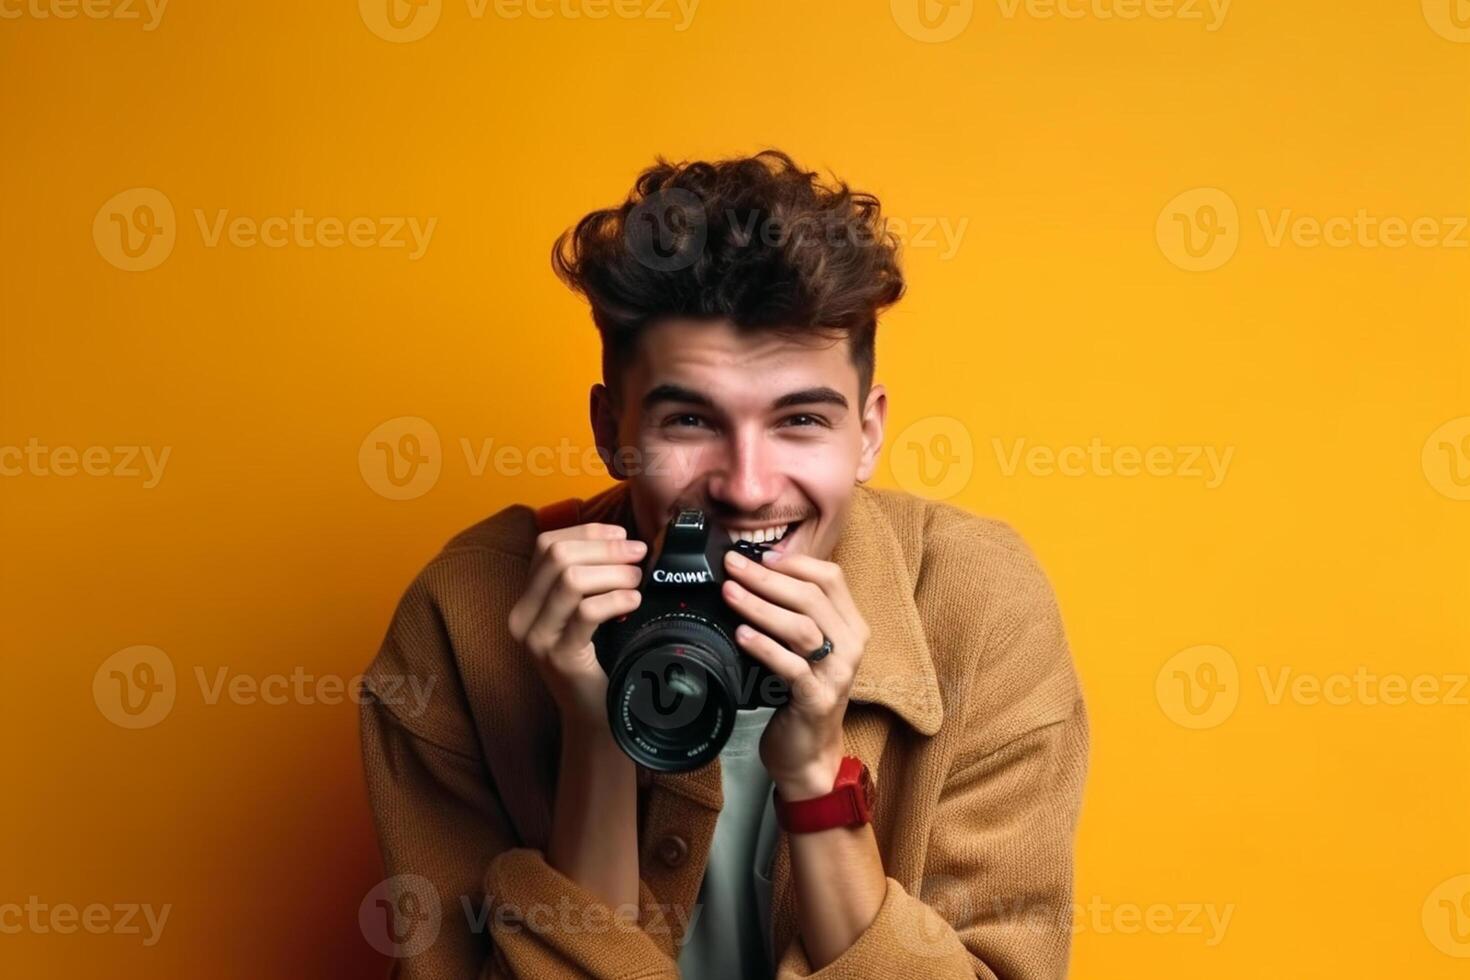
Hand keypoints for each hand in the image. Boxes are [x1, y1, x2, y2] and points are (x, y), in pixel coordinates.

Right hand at [507, 522, 645, 731]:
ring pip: (571, 581)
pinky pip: (587, 613)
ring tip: (637, 581)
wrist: (595, 715)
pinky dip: (616, 599)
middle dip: (605, 549)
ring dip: (614, 573)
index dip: (587, 532)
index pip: (547, 544)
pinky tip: (634, 601)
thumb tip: (625, 540)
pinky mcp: (559, 658)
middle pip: (559, 557)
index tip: (623, 535)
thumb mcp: (585, 613)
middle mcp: (523, 616)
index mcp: (526, 599)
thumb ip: (591, 578)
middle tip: (639, 555)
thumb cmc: (598, 659)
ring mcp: (537, 638)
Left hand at [721, 548, 870, 799]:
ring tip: (730, 594)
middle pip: (811, 597)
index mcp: (851, 626)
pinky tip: (741, 635)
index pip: (830, 578)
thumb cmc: (801, 693)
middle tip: (731, 567)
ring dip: (760, 607)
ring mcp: (837, 675)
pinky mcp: (817, 701)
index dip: (794, 562)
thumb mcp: (805, 648)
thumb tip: (757, 571)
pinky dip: (764, 647)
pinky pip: (791, 667)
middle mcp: (851, 647)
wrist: (809, 752)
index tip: (757, 555)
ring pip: (801, 628)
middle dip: (767, 578)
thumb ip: (794, 612)